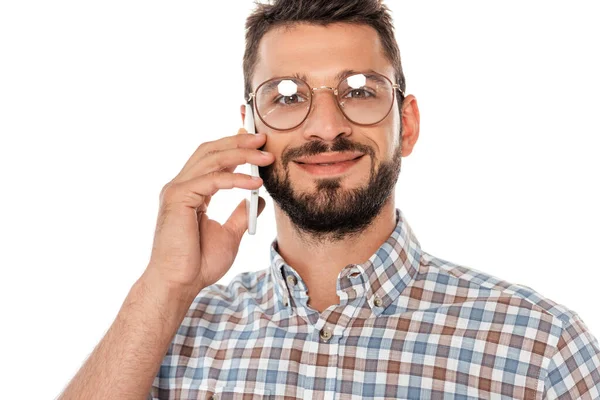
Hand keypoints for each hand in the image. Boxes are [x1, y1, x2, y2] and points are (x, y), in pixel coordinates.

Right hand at [144, 128, 273, 298]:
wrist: (179, 284)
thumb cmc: (198, 263)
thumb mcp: (228, 234)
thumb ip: (240, 214)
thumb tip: (259, 199)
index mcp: (190, 192)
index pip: (211, 159)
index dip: (233, 146)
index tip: (256, 142)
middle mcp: (180, 186)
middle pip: (210, 151)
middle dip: (238, 141)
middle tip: (263, 138)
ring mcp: (176, 190)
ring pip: (211, 159)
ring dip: (241, 155)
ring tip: (265, 157)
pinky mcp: (177, 198)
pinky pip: (211, 180)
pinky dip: (235, 179)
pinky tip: (255, 183)